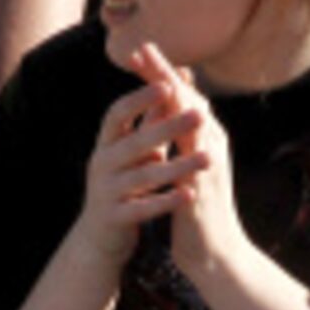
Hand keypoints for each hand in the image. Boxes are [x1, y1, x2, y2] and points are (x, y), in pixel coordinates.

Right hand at [75, 57, 203, 272]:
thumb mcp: (136, 147)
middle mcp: (101, 163)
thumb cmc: (125, 179)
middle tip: (200, 115)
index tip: (166, 83)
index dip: (139, 99)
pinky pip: (142, 208)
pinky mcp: (114, 218)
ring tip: (209, 159)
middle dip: (168, 127)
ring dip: (178, 166)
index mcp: (106, 142)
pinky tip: (190, 194)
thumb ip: (154, 115)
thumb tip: (176, 75)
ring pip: (143, 176)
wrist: (100, 235)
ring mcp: (105, 192)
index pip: (117, 113)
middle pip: (135, 142)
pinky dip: (166, 201)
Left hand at [133, 46, 251, 280]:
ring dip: (171, 93)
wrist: (215, 253)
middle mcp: (213, 143)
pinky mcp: (204, 181)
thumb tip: (169, 118)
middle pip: (188, 98)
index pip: (182, 98)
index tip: (140, 53)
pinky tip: (164, 116)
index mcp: (206, 139)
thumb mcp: (187, 169)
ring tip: (151, 71)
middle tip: (143, 46)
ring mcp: (211, 161)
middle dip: (164, 72)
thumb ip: (180, 142)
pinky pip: (192, 150)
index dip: (161, 75)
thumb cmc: (197, 211)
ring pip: (192, 116)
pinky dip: (180, 129)